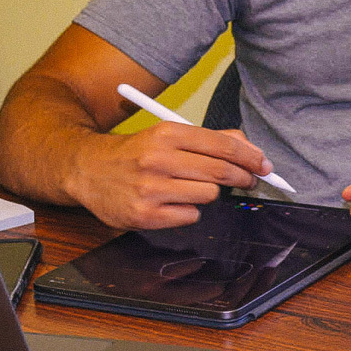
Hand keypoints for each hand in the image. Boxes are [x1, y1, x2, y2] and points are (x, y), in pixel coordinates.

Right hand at [67, 122, 271, 229]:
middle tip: (250, 180)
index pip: (223, 145)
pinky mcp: (144, 215)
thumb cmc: (135, 153)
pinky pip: (190, 216)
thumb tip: (247, 147)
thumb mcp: (167, 135)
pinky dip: (189, 211)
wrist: (86, 169)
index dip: (250, 157)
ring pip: (208, 195)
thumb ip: (208, 139)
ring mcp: (150, 189)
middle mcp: (158, 159)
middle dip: (243, 177)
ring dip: (208, 193)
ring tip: (191, 188)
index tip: (264, 165)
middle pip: (220, 171)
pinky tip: (173, 203)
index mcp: (167, 134)